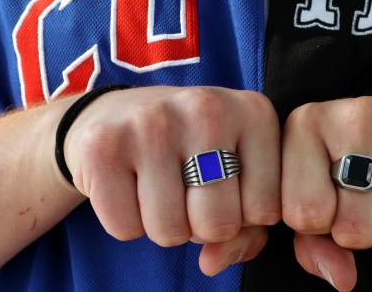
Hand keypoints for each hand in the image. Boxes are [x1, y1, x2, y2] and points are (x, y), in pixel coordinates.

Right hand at [63, 86, 281, 274]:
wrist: (118, 114)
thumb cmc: (193, 153)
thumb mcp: (237, 175)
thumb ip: (249, 229)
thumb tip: (211, 263)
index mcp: (254, 112)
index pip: (267, 210)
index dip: (244, 216)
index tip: (228, 188)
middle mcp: (207, 108)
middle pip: (219, 224)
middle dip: (203, 226)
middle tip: (189, 192)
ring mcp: (152, 123)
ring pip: (171, 232)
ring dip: (165, 226)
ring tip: (161, 186)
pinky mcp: (103, 145)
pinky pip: (125, 228)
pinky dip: (127, 221)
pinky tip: (129, 183)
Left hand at [281, 97, 371, 290]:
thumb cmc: (351, 173)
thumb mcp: (316, 198)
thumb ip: (311, 244)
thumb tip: (342, 280)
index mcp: (306, 122)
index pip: (304, 213)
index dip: (319, 225)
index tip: (328, 202)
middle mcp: (356, 114)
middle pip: (354, 229)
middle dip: (360, 233)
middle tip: (365, 203)